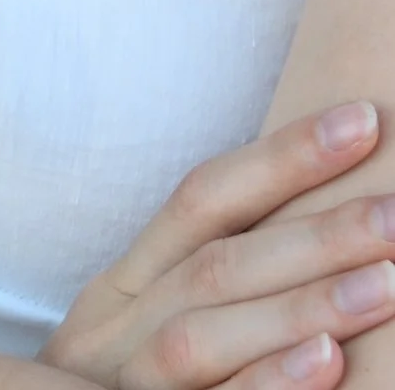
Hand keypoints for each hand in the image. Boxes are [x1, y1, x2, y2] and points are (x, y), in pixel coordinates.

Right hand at [44, 103, 394, 388]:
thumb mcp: (139, 328)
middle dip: (315, 232)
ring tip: (390, 279)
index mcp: (123, 286)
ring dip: (302, 303)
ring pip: (206, 330)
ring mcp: (126, 383)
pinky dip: (268, 382)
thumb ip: (203, 283)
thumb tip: (308, 222)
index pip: (200, 199)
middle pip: (215, 264)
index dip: (281, 158)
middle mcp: (117, 326)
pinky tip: (327, 362)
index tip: (361, 120)